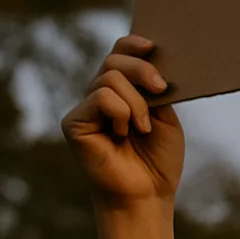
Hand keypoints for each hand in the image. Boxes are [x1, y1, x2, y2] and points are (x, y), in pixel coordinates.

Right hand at [60, 35, 184, 210]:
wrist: (148, 195)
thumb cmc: (158, 160)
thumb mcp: (165, 116)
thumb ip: (154, 88)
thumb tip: (152, 59)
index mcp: (122, 91)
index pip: (119, 52)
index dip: (133, 43)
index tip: (152, 45)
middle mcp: (100, 96)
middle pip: (114, 59)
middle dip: (142, 70)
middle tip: (161, 89)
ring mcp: (85, 109)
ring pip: (109, 78)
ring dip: (136, 102)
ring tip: (142, 128)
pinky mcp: (74, 123)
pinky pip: (100, 98)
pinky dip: (121, 112)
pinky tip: (123, 133)